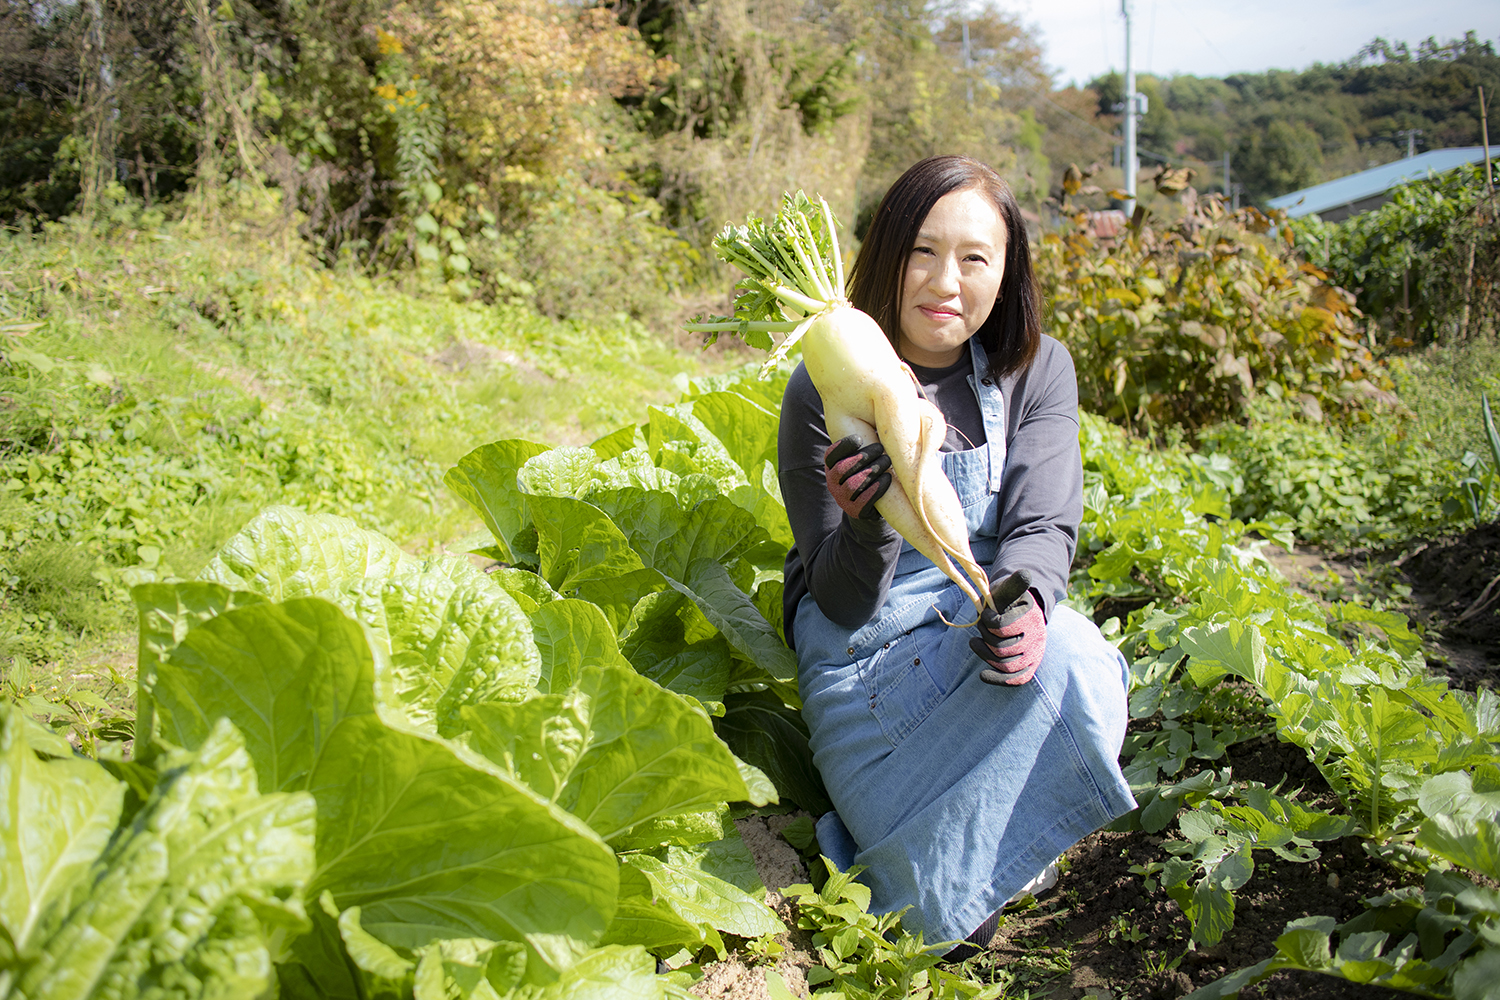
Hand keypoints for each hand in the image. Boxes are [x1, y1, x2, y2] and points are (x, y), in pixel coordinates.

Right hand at [824, 435, 892, 520]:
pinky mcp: (855, 512)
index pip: (831, 455)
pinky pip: (863, 502)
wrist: (874, 505)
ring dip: (871, 471)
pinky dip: (876, 489)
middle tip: (881, 448)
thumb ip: (868, 436)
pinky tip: (888, 479)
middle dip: (862, 457)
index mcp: (833, 466)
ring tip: (887, 462)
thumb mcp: (866, 454)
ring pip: (852, 485)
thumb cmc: (873, 470)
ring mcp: (843, 499)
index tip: (859, 438)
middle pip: (842, 469)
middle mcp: (833, 483)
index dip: (843, 446)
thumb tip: (883, 409)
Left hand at [969, 569, 1046, 685]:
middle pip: (1002, 648)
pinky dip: (998, 679)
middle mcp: (1036, 639)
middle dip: (986, 636)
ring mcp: (1032, 655)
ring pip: (1005, 664)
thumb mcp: (1009, 590)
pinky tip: (982, 675)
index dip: (990, 620)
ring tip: (975, 641)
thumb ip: (1015, 585)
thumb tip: (1025, 574)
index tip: (986, 612)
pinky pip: (1014, 679)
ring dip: (985, 653)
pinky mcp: (1026, 667)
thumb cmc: (1008, 601)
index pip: (1003, 627)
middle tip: (982, 625)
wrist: (1018, 614)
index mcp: (1032, 619)